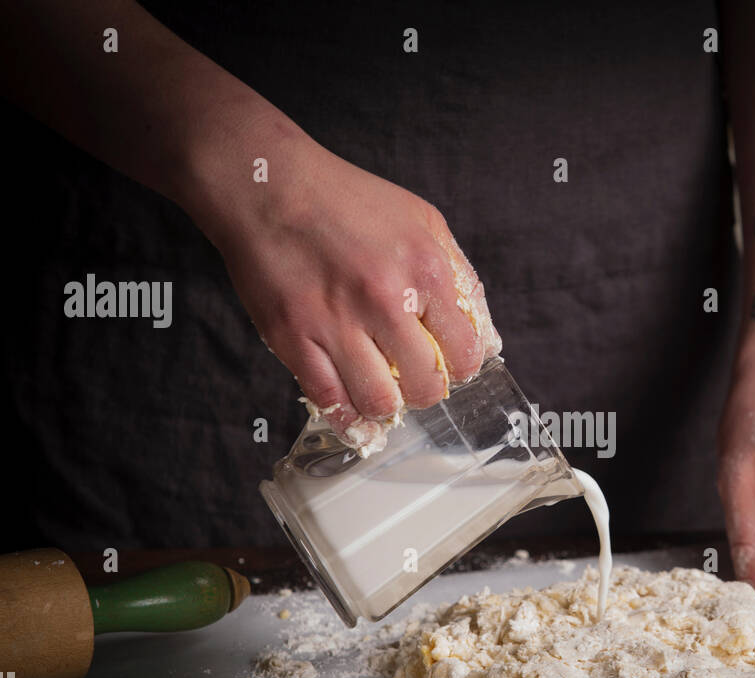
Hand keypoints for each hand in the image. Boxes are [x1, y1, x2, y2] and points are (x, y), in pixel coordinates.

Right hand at [192, 134, 500, 447]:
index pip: (464, 354)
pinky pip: (328, 400)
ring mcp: (336, 322)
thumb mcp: (424, 222)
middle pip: (425, 386)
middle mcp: (385, 299)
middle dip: (423, 391)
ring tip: (380, 393)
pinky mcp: (294, 337)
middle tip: (409, 379)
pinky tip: (351, 409)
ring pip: (379, 403)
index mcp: (424, 270)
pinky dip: (345, 415)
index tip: (445, 365)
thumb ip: (461, 280)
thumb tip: (487, 340)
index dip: (458, 368)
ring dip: (385, 407)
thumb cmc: (347, 200)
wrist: (268, 185)